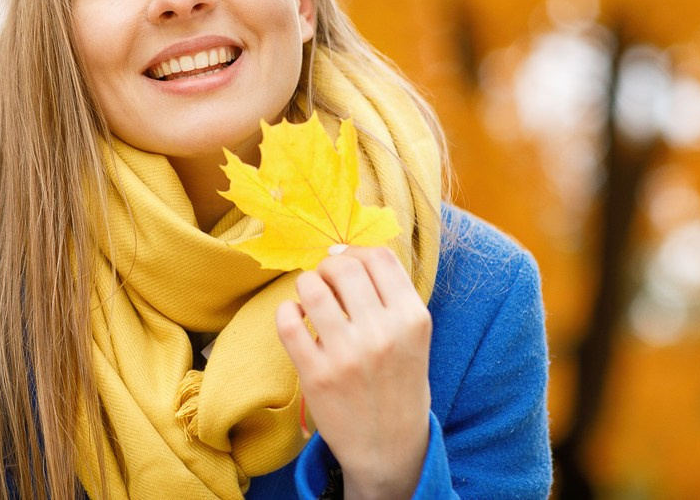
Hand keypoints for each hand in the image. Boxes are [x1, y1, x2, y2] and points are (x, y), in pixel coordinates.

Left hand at [276, 246, 432, 499]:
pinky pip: (288, 322)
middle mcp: (383, 333)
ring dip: (306, 285)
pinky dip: (287, 311)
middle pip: (344, 266)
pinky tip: (296, 318)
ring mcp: (348, 354)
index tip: (345, 261)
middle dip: (329, 267)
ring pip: (312, 287)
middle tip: (326, 282)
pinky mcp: (316, 374)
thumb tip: (343, 251)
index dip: (356, 251)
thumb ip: (389, 295)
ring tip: (310, 300)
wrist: (388, 448)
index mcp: (413, 319)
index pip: (379, 257)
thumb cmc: (398, 382)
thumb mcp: (413, 337)